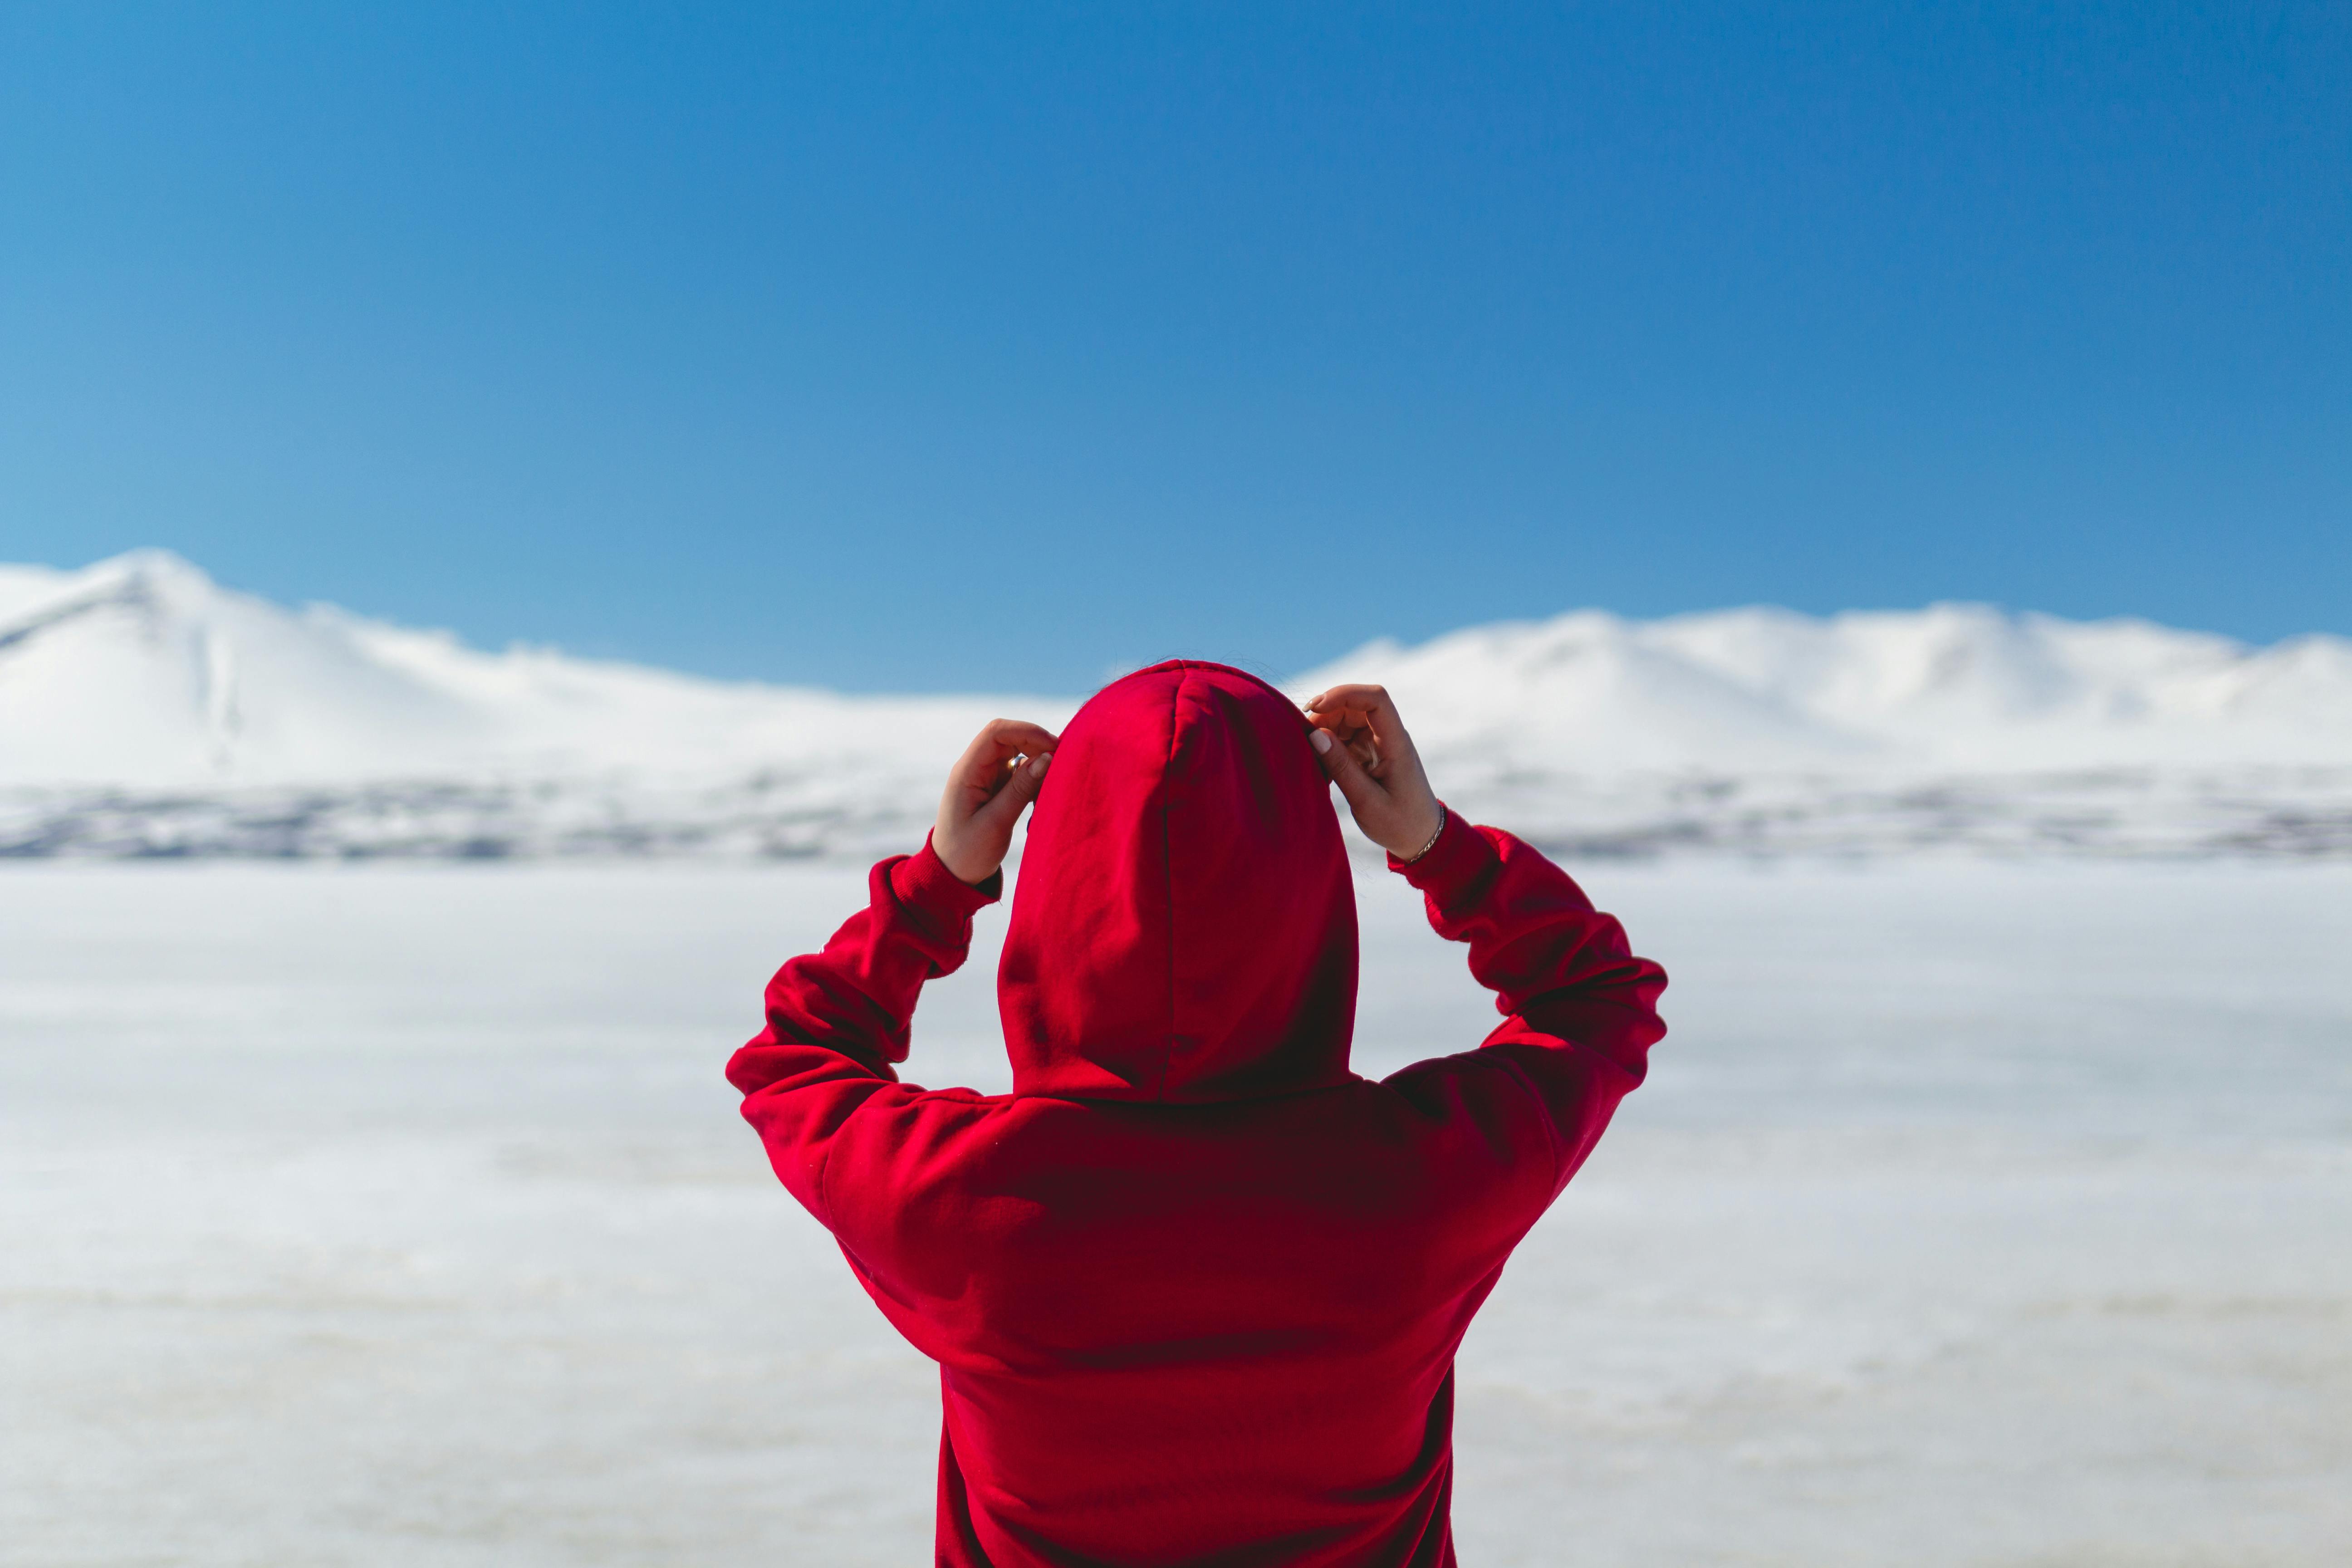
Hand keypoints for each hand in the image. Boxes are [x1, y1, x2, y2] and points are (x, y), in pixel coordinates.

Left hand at [932, 719, 1059, 884]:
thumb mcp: (996, 823)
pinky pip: (1020, 775)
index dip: (1027, 732)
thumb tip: (1047, 757)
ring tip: (1043, 801)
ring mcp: (986, 777)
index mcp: (967, 772)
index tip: (1054, 748)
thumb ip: (1021, 789)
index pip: (996, 733)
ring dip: (1038, 771)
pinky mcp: (996, 789)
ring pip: (1019, 757)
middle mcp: (976, 768)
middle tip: (1060, 771)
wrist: (951, 874)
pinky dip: (1034, 785)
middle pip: (1011, 739)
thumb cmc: (967, 852)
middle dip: (1038, 749)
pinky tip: (1036, 809)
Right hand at [1303, 684, 1443, 859]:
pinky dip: (1329, 746)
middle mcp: (1389, 737)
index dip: (1344, 694)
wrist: (1421, 837)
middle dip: (1326, 713)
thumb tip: (1315, 733)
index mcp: (1396, 743)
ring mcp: (1379, 743)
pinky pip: (1345, 737)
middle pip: (1356, 706)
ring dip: (1325, 730)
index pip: (1376, 699)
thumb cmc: (1399, 823)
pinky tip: (1320, 768)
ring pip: (1347, 719)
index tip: (1315, 708)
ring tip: (1310, 757)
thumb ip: (1341, 766)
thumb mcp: (1366, 800)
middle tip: (1302, 737)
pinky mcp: (1370, 753)